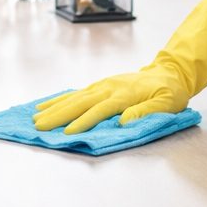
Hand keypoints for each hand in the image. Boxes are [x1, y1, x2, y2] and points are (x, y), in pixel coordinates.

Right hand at [34, 0, 206, 134]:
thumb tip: (123, 120)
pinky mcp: (100, 86)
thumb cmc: (170, 91)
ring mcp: (103, 85)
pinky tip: (46, 106)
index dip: (85, 121)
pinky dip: (59, 99)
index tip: (69, 133)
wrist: (169, 72)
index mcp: (125, 93)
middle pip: (81, 102)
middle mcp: (110, 87)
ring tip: (36, 117)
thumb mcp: (168, 103)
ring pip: (75, 97)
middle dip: (59, 115)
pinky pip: (76, 93)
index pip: (101, 109)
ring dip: (54, 108)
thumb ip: (147, 111)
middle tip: (40, 126)